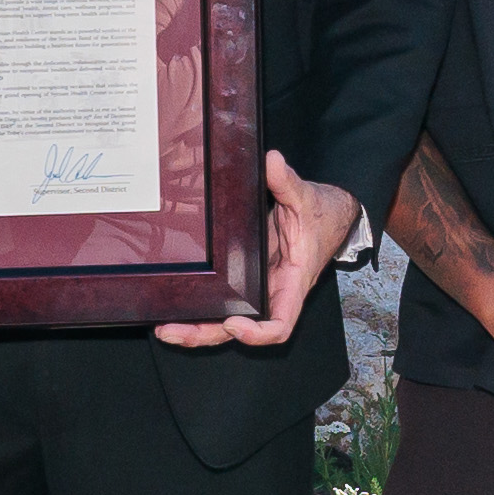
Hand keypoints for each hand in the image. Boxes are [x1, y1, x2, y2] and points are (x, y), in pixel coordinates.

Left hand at [158, 153, 357, 347]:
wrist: (328, 215)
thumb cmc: (322, 215)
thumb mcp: (306, 197)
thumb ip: (287, 182)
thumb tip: (270, 161)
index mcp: (292, 282)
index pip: (279, 324)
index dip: (257, 333)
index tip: (233, 322)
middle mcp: (272, 292)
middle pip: (239, 329)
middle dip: (206, 333)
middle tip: (172, 330)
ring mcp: (257, 288)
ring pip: (226, 320)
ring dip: (196, 327)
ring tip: (165, 327)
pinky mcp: (245, 278)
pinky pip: (222, 301)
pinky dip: (200, 308)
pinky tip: (175, 305)